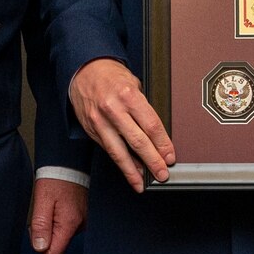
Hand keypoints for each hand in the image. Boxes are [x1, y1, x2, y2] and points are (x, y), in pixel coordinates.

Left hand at [28, 176, 87, 253]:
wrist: (69, 164)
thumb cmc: (55, 180)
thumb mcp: (42, 201)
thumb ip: (40, 226)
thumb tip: (40, 249)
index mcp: (70, 224)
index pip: (54, 253)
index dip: (41, 246)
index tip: (37, 228)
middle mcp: (80, 226)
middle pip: (59, 246)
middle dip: (46, 236)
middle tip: (42, 215)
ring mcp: (84, 222)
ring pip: (63, 237)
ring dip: (53, 228)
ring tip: (51, 207)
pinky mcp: (84, 217)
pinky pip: (69, 228)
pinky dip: (60, 222)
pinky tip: (59, 207)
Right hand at [68, 58, 176, 191]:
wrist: (84, 71)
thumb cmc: (111, 76)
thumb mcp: (133, 83)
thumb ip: (143, 107)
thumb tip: (157, 133)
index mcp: (128, 96)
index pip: (151, 125)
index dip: (163, 144)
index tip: (170, 156)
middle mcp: (113, 110)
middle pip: (138, 141)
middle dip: (152, 160)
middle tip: (162, 173)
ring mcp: (100, 121)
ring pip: (119, 151)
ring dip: (133, 170)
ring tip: (142, 182)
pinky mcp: (91, 130)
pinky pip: (108, 149)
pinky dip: (120, 162)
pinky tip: (130, 170)